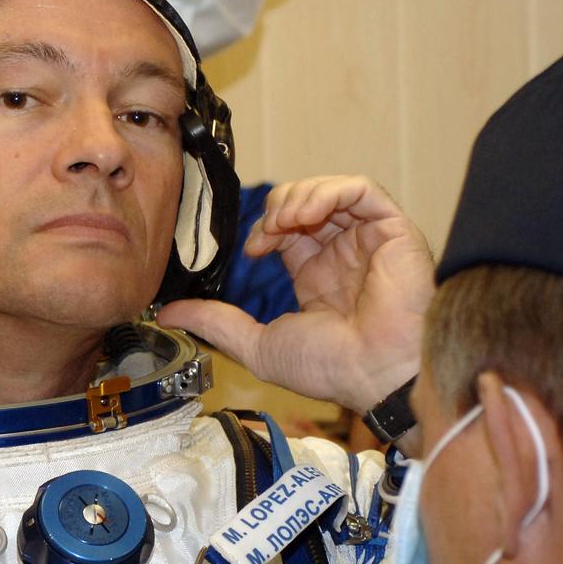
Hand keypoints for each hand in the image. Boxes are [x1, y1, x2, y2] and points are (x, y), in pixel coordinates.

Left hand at [159, 175, 432, 411]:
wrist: (376, 373)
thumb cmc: (330, 368)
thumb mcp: (257, 344)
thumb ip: (215, 322)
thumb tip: (167, 313)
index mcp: (319, 278)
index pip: (288, 231)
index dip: (264, 229)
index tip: (251, 250)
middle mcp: (346, 255)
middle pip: (307, 205)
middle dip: (278, 208)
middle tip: (267, 231)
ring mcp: (371, 241)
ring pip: (332, 192)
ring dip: (299, 197)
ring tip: (284, 220)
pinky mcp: (394, 230)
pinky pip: (362, 191)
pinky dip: (328, 191)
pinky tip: (306, 214)